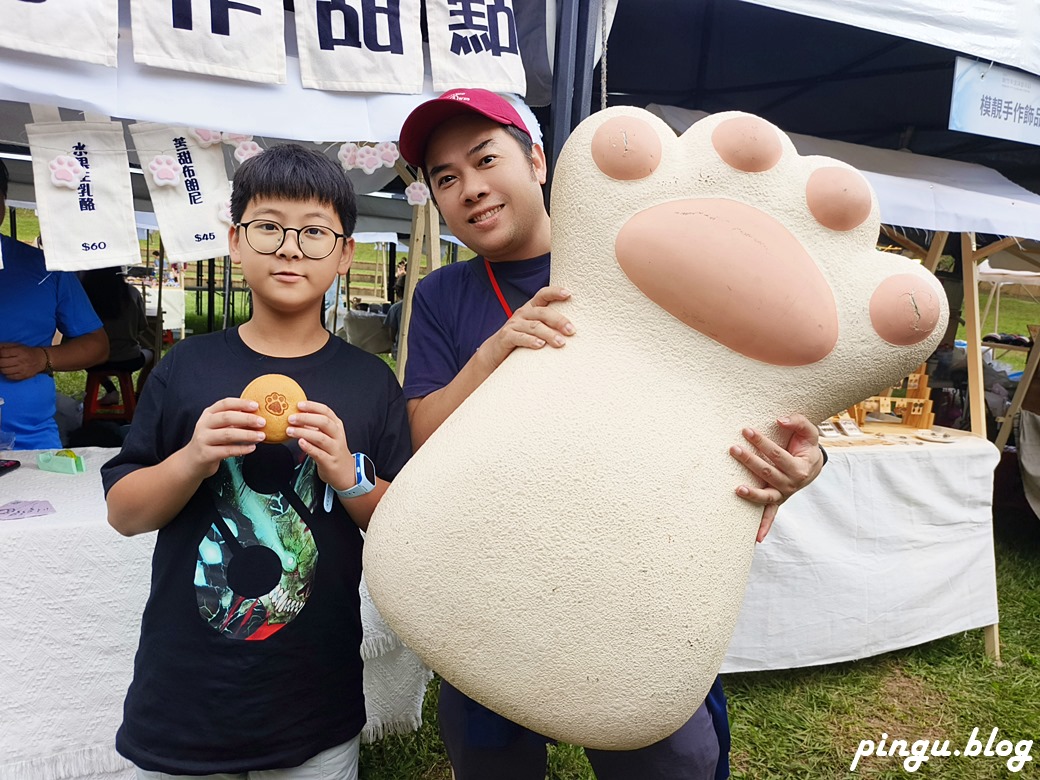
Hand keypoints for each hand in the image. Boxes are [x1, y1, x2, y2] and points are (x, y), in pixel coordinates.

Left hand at [0, 343, 47, 380]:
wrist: (41, 360)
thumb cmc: (26, 351)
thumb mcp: (17, 345)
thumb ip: (5, 346)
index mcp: (19, 351)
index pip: (2, 353)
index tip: (0, 354)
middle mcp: (21, 360)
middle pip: (2, 363)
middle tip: (1, 361)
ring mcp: (23, 369)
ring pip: (5, 371)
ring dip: (1, 368)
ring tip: (3, 366)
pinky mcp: (24, 376)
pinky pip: (10, 377)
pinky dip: (6, 374)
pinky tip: (9, 370)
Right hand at [184, 398, 266, 477]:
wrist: (192, 462)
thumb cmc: (211, 441)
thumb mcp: (218, 427)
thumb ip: (233, 420)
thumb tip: (258, 416)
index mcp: (208, 414)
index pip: (225, 403)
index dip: (241, 403)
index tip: (256, 405)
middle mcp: (204, 424)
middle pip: (226, 417)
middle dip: (247, 419)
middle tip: (263, 422)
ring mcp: (203, 439)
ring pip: (227, 434)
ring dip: (247, 435)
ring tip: (261, 436)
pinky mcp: (206, 454)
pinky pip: (226, 450)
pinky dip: (241, 449)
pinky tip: (252, 448)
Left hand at [285, 400, 355, 492]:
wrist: (345, 471)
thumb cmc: (332, 450)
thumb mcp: (328, 434)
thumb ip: (314, 425)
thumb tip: (296, 414)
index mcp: (336, 425)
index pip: (326, 411)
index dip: (312, 406)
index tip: (299, 405)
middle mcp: (337, 435)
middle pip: (324, 422)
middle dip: (306, 418)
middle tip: (291, 418)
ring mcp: (334, 449)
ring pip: (320, 438)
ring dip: (303, 432)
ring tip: (290, 431)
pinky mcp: (330, 462)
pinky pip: (319, 453)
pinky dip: (309, 447)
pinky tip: (300, 443)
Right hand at [480, 286, 574, 370]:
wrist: (495, 351)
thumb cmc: (522, 338)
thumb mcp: (535, 327)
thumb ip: (549, 324)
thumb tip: (575, 330)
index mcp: (531, 308)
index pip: (543, 294)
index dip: (555, 292)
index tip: (569, 294)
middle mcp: (523, 313)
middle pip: (542, 313)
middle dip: (558, 320)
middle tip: (572, 331)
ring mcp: (513, 324)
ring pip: (534, 326)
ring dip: (548, 334)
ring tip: (561, 343)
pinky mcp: (506, 337)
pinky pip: (519, 337)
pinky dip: (530, 341)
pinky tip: (540, 345)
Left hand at [729, 414, 824, 541]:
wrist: (812, 464)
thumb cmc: (806, 446)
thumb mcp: (808, 431)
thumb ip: (797, 422)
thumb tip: (781, 419)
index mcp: (800, 468)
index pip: (777, 454)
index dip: (762, 442)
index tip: (746, 431)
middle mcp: (792, 484)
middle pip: (767, 473)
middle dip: (750, 461)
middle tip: (733, 449)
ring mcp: (784, 494)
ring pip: (766, 495)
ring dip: (751, 493)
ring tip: (737, 489)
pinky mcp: (777, 500)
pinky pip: (770, 515)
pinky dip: (764, 526)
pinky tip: (756, 538)